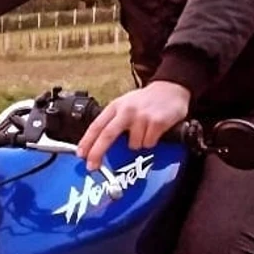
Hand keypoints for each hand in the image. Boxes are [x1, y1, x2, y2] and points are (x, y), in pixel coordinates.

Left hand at [76, 81, 190, 170]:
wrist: (171, 88)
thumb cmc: (146, 100)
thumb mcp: (125, 105)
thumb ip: (113, 121)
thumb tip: (98, 144)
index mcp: (116, 106)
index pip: (97, 125)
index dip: (87, 142)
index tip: (81, 155)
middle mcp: (127, 110)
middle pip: (107, 135)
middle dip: (97, 152)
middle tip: (92, 166)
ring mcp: (142, 116)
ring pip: (133, 145)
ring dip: (137, 145)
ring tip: (144, 132)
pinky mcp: (157, 122)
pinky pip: (149, 143)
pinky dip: (150, 142)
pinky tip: (154, 132)